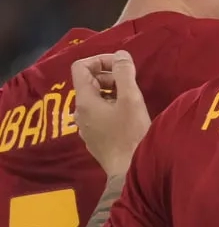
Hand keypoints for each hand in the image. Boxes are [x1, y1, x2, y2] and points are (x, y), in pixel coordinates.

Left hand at [69, 50, 150, 176]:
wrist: (128, 171)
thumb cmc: (130, 134)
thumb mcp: (131, 99)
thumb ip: (124, 73)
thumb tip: (120, 54)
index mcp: (85, 100)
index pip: (81, 67)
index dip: (100, 60)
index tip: (122, 66)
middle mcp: (79, 112)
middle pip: (88, 83)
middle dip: (109, 76)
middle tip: (130, 83)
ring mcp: (86, 127)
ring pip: (95, 100)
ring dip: (112, 92)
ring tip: (132, 100)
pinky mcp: (95, 139)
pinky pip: (99, 114)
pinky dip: (111, 107)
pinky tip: (128, 117)